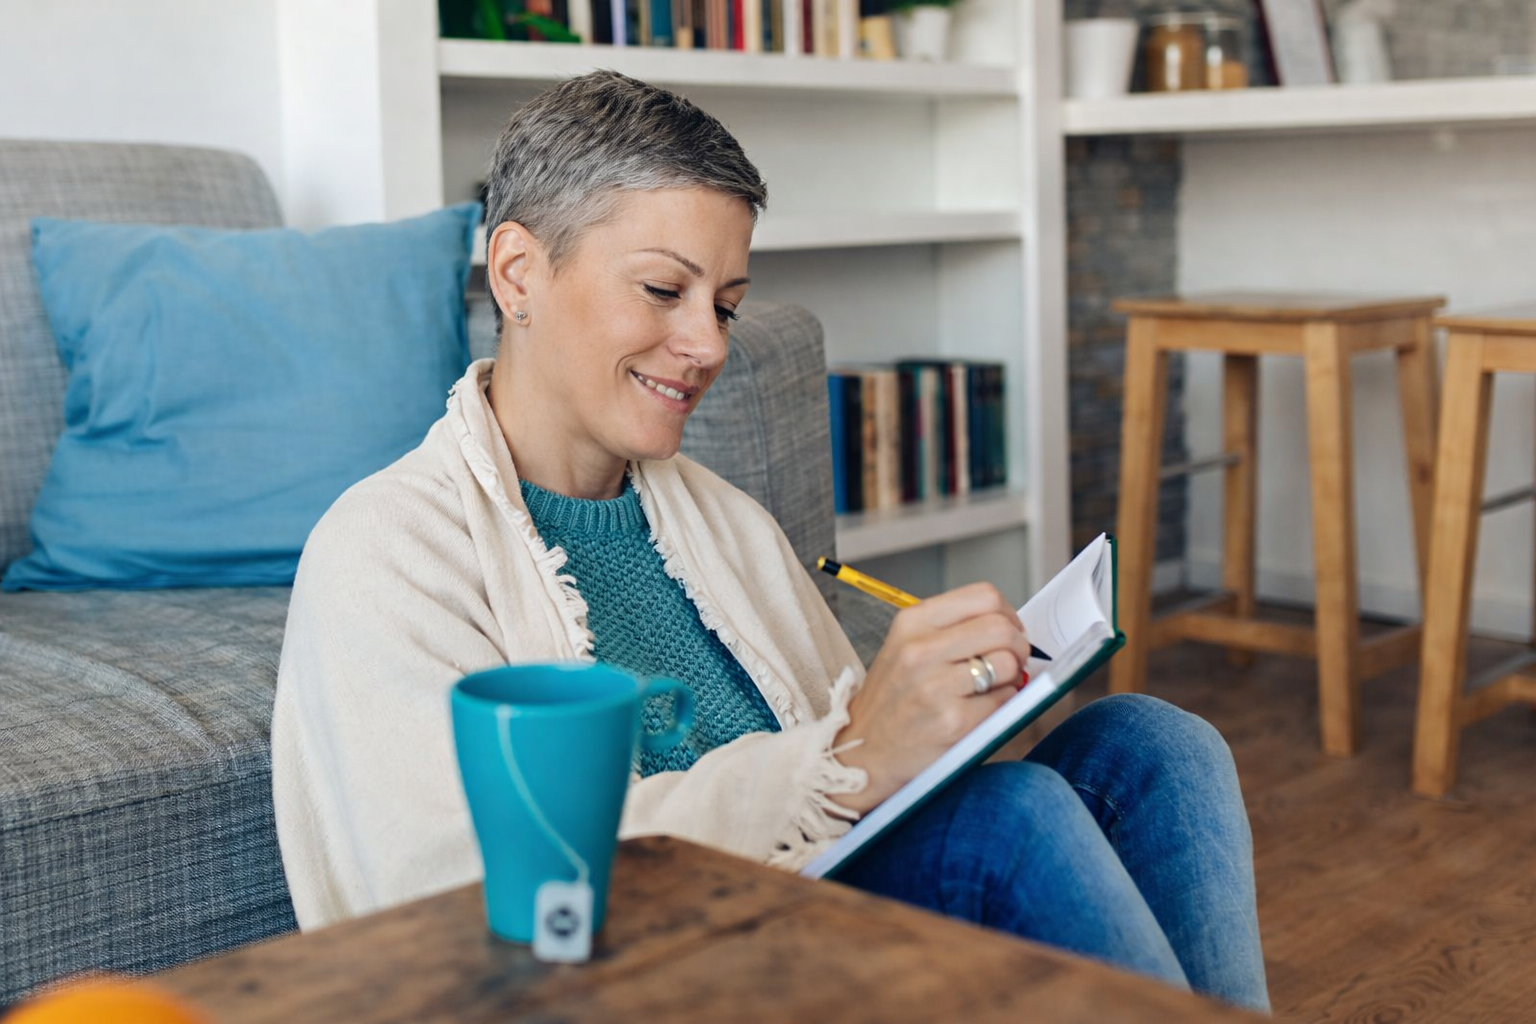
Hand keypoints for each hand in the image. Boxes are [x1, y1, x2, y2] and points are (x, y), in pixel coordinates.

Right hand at [831, 582, 1029, 814]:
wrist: (866, 751)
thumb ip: (951, 628)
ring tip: (991, 687)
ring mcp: (935, 687)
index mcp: (912, 623)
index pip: (984, 596)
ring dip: (1011, 677)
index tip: (1009, 630)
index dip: (1008, 614)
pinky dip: (1002, 704)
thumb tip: (1010, 626)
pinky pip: (1004, 700)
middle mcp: (920, 651)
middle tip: (1012, 660)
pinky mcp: (953, 722)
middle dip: (1018, 645)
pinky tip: (980, 709)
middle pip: (1001, 628)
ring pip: (1007, 663)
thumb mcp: (906, 646)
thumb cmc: (894, 698)